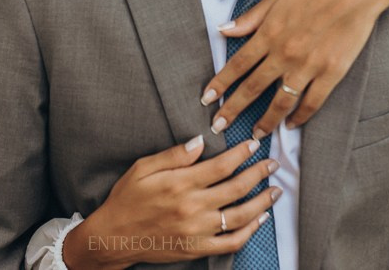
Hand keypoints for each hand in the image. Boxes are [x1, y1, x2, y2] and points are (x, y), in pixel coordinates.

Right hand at [61, 136, 280, 269]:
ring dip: (262, 202)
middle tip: (272, 163)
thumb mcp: (143, 168)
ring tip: (275, 190)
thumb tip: (201, 141)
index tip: (254, 144)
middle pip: (236, 187)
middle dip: (259, 173)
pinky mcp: (197, 248)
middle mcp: (192, 207)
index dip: (242, 154)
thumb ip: (173, 155)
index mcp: (179, 183)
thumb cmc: (126, 199)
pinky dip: (250, 231)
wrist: (113, 237)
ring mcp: (197, 230)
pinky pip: (231, 242)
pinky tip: (259, 219)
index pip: (221, 165)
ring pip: (240, 216)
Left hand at [201, 0, 388, 137]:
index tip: (207, 100)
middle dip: (232, 110)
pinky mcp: (331, 73)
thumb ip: (250, 18)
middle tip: (219, 127)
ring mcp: (308, 66)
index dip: (220, 85)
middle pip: (252, 88)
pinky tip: (291, 125)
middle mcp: (284, 53)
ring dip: (265, 122)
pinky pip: (312, 103)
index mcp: (269, 33)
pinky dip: (300, 117)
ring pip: (280, 103)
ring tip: (255, 135)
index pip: (237, 65)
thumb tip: (223, 29)